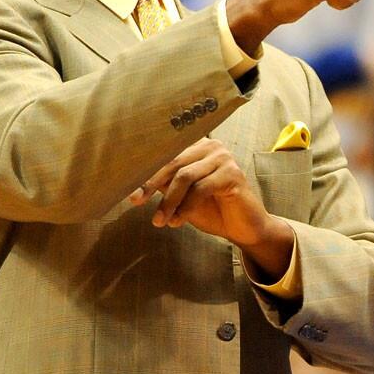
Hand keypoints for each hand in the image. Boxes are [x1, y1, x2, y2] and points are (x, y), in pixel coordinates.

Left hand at [129, 138, 293, 278]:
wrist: (243, 228)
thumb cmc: (212, 210)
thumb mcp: (181, 196)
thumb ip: (164, 185)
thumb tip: (132, 180)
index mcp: (198, 146)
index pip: (166, 154)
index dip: (146, 171)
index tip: (130, 192)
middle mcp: (212, 146)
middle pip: (173, 162)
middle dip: (152, 183)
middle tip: (137, 202)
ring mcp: (224, 158)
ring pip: (185, 176)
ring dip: (169, 201)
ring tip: (160, 221)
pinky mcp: (233, 174)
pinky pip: (201, 189)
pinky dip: (185, 207)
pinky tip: (177, 221)